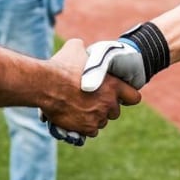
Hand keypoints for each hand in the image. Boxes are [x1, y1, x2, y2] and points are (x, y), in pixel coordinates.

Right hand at [47, 23, 168, 144]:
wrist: (45, 85)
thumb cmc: (61, 66)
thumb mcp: (75, 48)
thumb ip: (84, 49)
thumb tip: (82, 48)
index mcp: (113, 85)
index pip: (134, 97)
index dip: (126, 96)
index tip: (118, 95)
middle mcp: (109, 102)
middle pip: (115, 111)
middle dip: (106, 107)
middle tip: (93, 101)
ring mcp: (98, 117)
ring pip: (102, 122)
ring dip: (95, 117)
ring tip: (81, 108)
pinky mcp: (86, 128)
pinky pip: (91, 131)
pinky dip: (84, 127)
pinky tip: (75, 117)